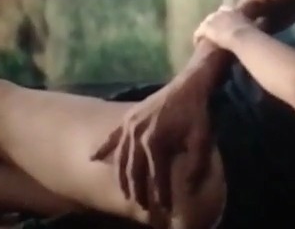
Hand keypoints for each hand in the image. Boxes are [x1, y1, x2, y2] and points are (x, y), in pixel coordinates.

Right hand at [89, 76, 214, 224]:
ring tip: (126, 194)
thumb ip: (196, 165)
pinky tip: (92, 159)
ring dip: (122, 177)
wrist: (189, 85)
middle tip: (142, 206)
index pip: (156, 175)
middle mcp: (138, 135)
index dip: (160, 193)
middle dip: (138, 191)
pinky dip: (102, 148)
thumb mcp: (202, 139)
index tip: (163, 208)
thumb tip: (188, 188)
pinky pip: (112, 137)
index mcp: (156, 141)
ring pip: (121, 158)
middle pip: (134, 170)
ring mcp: (130, 126)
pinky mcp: (128, 118)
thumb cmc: (197, 113)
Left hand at [194, 6, 257, 47]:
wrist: (240, 35)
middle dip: (214, 23)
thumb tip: (265, 22)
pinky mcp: (206, 28)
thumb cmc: (251, 32)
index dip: (226, 19)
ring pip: (206, 24)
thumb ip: (258, 23)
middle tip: (215, 33)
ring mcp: (212, 19)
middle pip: (214, 16)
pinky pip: (199, 33)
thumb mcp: (256, 26)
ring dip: (206, 31)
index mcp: (234, 10)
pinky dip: (198, 38)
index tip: (226, 25)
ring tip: (206, 40)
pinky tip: (197, 44)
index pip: (226, 11)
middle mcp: (222, 12)